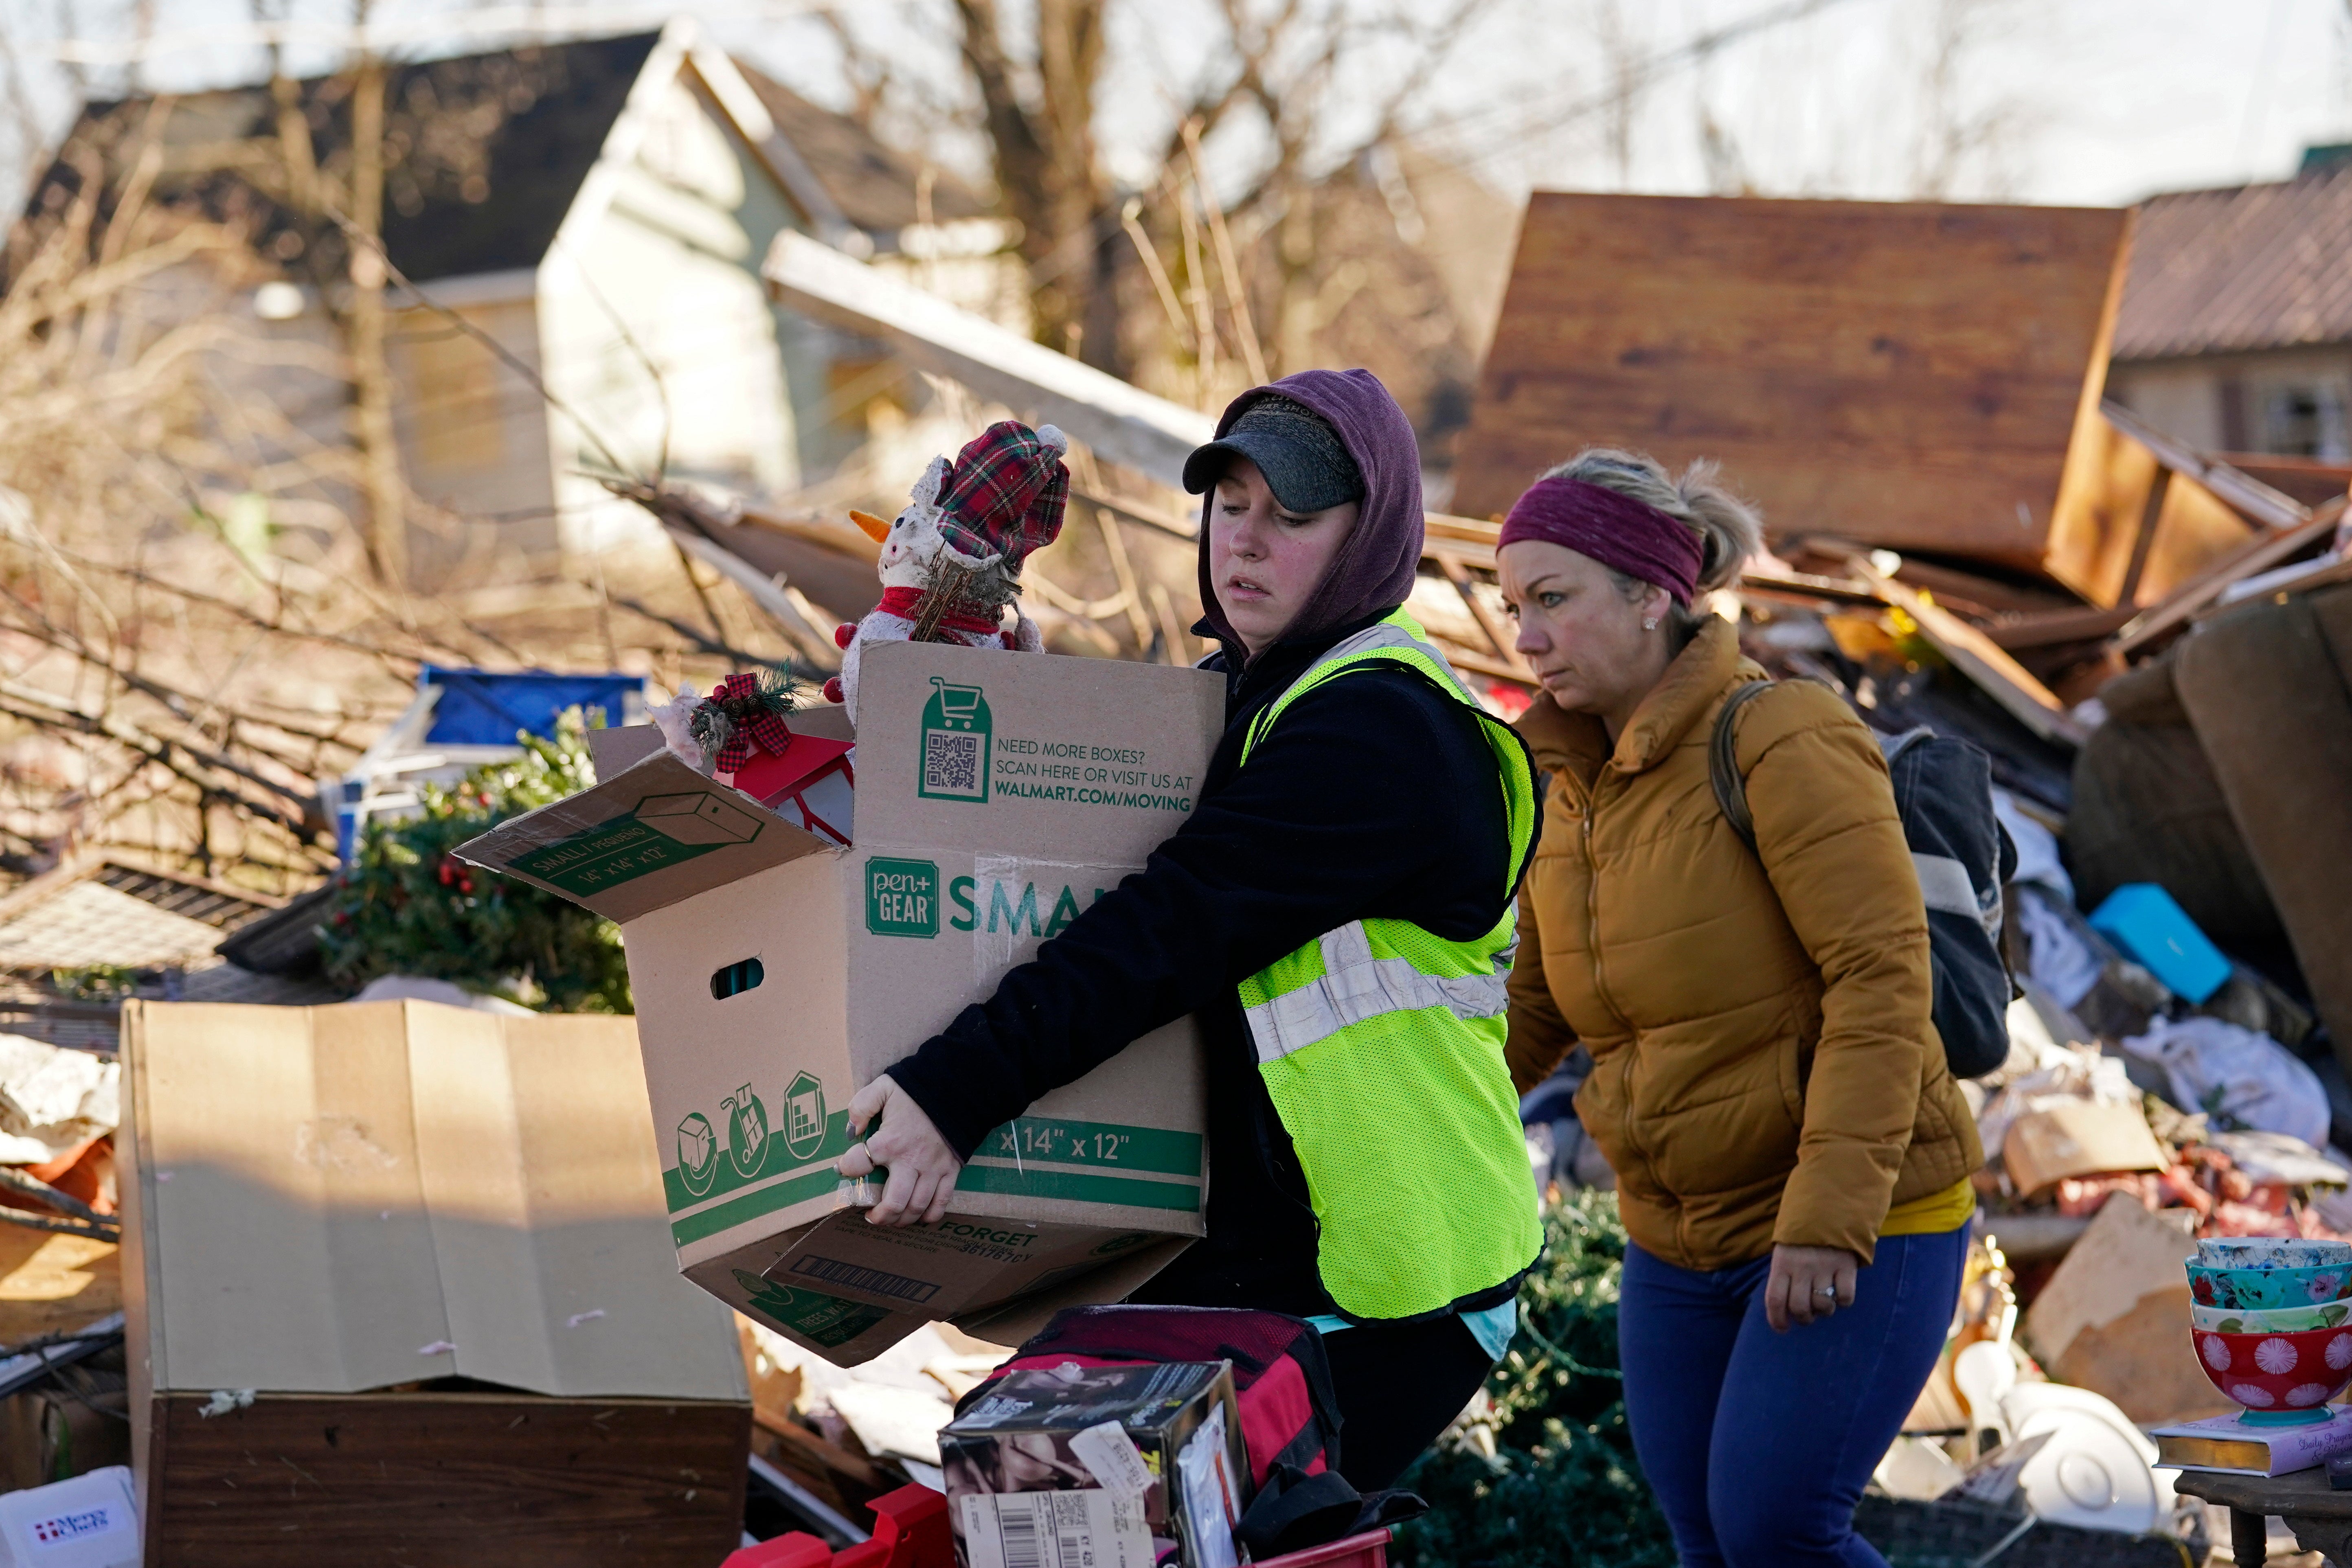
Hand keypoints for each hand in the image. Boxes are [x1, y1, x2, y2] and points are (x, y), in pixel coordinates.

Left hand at [835, 1076, 962, 1226]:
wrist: (957, 1087)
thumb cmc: (917, 1089)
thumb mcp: (883, 1087)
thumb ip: (861, 1106)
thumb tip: (851, 1131)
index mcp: (890, 1141)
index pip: (859, 1163)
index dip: (845, 1168)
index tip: (840, 1168)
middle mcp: (911, 1160)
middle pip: (893, 1202)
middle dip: (879, 1215)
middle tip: (870, 1216)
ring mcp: (933, 1169)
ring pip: (916, 1207)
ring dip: (901, 1219)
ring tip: (890, 1219)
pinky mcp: (950, 1171)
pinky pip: (941, 1201)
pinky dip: (930, 1216)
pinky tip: (919, 1218)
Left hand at [1765, 1243, 1858, 1331]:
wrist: (1828, 1208)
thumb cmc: (1801, 1236)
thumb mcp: (1783, 1251)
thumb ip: (1782, 1275)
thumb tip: (1783, 1307)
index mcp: (1782, 1264)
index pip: (1775, 1300)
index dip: (1777, 1320)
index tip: (1782, 1328)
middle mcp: (1801, 1268)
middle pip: (1800, 1308)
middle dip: (1803, 1319)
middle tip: (1807, 1316)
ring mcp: (1824, 1267)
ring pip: (1823, 1305)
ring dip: (1823, 1311)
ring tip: (1824, 1304)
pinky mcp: (1845, 1265)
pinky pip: (1846, 1296)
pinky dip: (1844, 1301)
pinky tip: (1840, 1293)